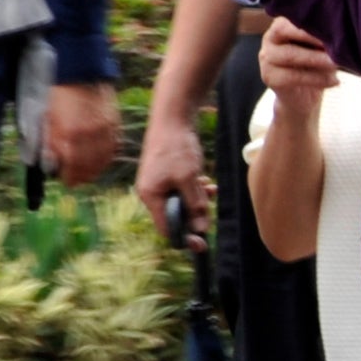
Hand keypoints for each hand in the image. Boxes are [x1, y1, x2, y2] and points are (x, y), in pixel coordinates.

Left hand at [44, 80, 121, 186]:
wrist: (79, 71)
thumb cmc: (58, 94)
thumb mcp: (47, 120)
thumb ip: (50, 144)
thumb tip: (52, 164)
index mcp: (70, 134)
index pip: (73, 168)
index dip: (69, 178)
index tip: (67, 181)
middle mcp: (90, 135)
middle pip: (90, 168)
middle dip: (83, 176)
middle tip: (76, 179)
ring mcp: (105, 129)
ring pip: (104, 160)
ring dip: (96, 169)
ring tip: (88, 171)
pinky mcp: (115, 122)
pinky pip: (114, 147)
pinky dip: (107, 155)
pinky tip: (100, 157)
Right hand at [135, 120, 207, 250]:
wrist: (173, 117)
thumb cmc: (176, 148)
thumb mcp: (189, 179)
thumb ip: (195, 205)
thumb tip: (200, 228)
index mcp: (150, 196)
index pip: (166, 228)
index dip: (184, 237)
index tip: (202, 243)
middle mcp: (151, 191)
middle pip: (175, 215)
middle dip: (194, 214)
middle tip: (209, 207)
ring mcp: (158, 181)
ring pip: (181, 201)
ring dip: (197, 200)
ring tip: (210, 189)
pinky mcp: (166, 173)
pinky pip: (181, 189)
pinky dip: (194, 188)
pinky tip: (205, 181)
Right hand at [258, 19, 338, 117]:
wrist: (304, 98)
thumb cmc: (316, 65)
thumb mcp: (321, 48)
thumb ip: (324, 39)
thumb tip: (338, 33)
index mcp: (282, 25)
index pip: (290, 16)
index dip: (308, 20)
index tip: (330, 26)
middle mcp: (269, 38)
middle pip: (283, 30)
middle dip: (311, 37)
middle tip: (334, 45)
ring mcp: (266, 58)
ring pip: (289, 54)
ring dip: (315, 59)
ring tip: (336, 64)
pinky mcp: (269, 77)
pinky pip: (293, 76)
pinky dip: (316, 79)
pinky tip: (334, 80)